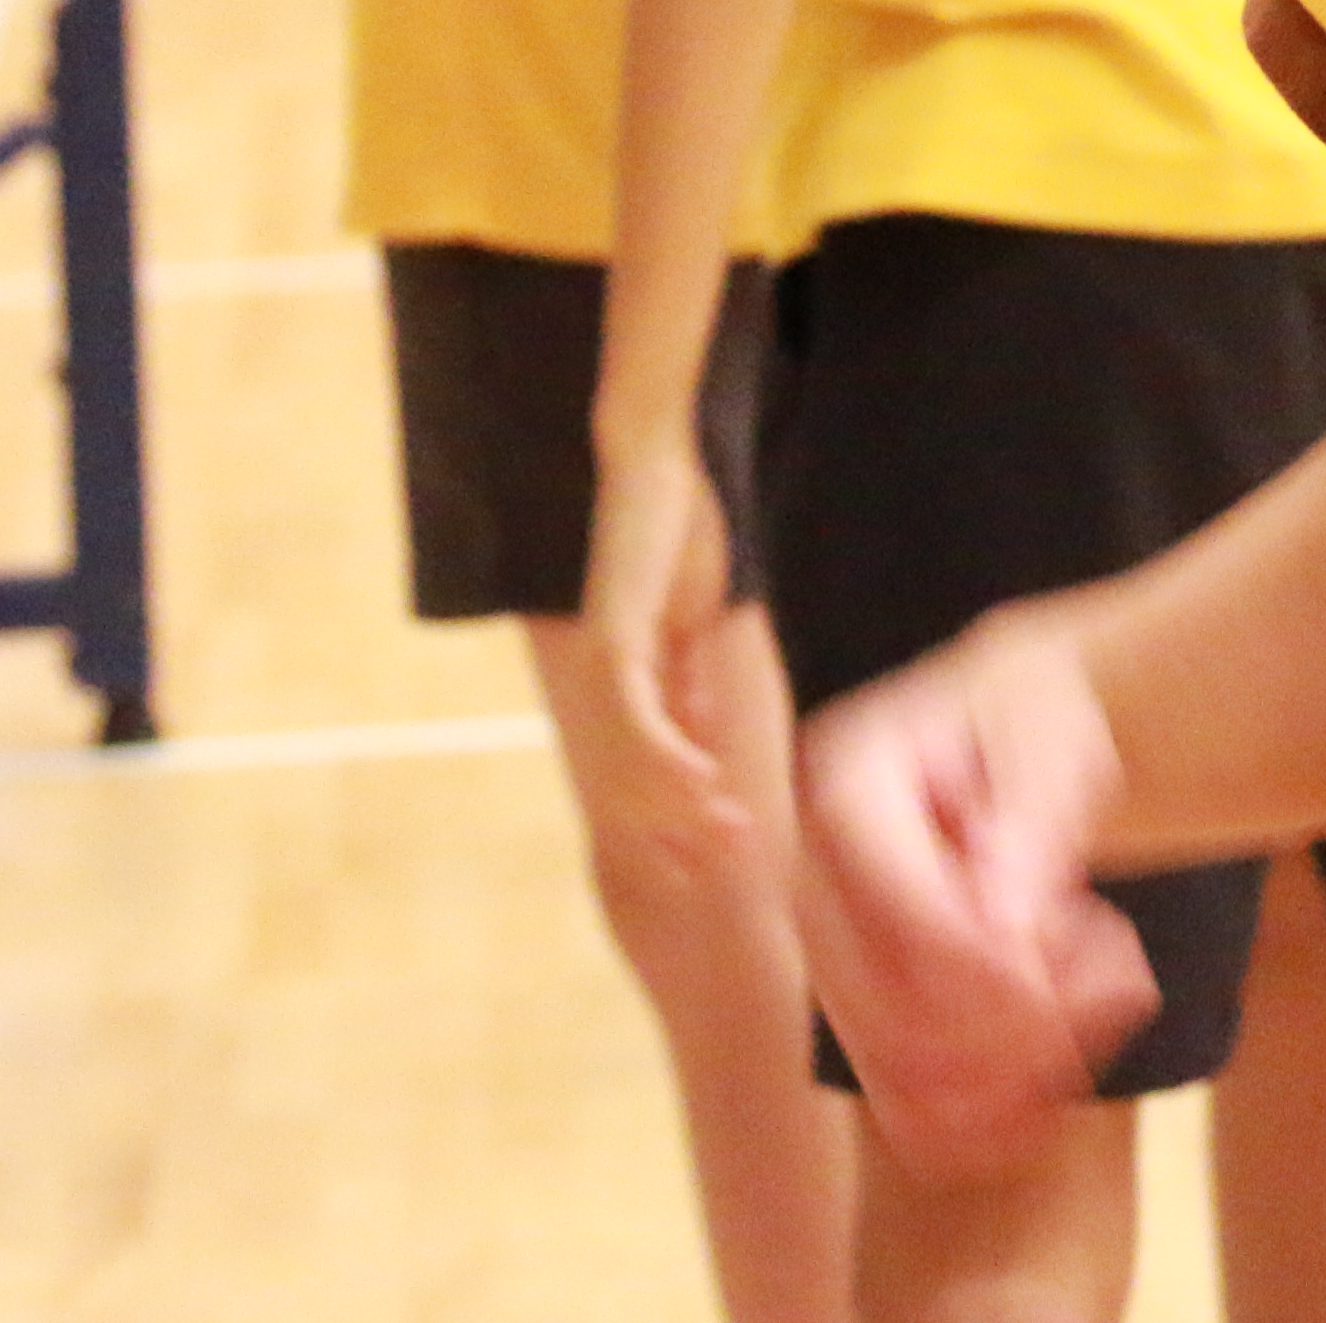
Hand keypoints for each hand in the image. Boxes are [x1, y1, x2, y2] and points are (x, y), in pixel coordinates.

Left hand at [575, 428, 755, 874]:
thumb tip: (702, 726)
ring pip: (630, 760)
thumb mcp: (691, 617)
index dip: (666, 820)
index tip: (705, 863)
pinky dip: (666, 753)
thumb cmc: (674, 531)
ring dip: (680, 803)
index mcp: (619, 680)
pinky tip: (702, 781)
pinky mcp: (614, 639)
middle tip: (725, 862)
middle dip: (675, 828)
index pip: (635, 771)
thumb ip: (691, 672)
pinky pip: (637, 713)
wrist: (653, 464)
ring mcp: (600, 664)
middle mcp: (599, 682)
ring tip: (726, 835)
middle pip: (625, 781)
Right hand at [795, 615, 1164, 1174]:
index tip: (1108, 965)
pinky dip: (1001, 1108)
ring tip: (1104, 993)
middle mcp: (811, 881)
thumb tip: (1007, 931)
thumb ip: (1031, 831)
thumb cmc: (1036, 729)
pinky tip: (1073, 1048)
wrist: (1013, 743)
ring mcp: (826, 959)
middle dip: (1024, 1022)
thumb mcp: (1055, 752)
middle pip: (892, 1011)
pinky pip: (910, 1111)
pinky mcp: (857, 1016)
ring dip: (1022, 1070)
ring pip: (901, 1077)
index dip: (1002, 961)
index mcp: (844, 784)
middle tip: (1120, 971)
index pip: (901, 908)